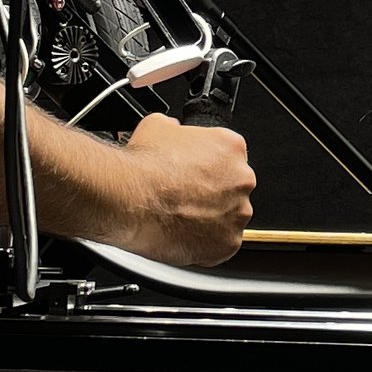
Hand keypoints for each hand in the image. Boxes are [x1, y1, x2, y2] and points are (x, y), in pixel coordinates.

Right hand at [109, 112, 255, 266]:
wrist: (130, 199)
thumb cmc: (144, 167)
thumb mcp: (157, 127)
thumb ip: (175, 129)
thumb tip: (172, 129)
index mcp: (231, 147)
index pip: (228, 155)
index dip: (208, 165)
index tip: (194, 173)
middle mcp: (241, 180)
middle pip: (232, 187)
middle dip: (212, 193)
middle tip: (185, 196)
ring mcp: (237, 214)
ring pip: (228, 217)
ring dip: (210, 219)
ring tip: (180, 217)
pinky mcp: (227, 243)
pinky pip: (221, 245)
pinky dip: (205, 244)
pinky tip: (182, 235)